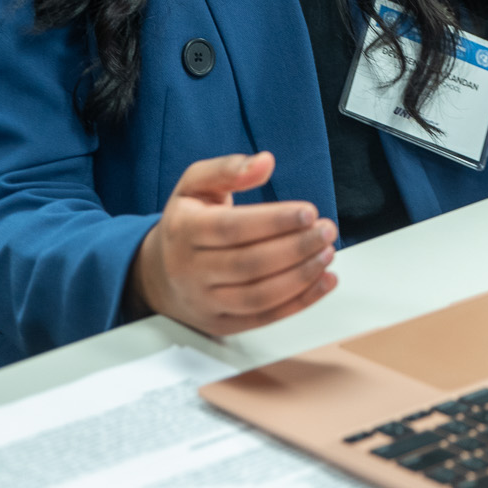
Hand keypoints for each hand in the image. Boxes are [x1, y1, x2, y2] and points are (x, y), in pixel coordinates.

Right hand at [132, 151, 337, 337]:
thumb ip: (228, 169)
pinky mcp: (222, 325)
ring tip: (328, 253)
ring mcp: (205, 302)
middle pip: (249, 264)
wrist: (159, 274)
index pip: (232, 229)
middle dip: (295, 248)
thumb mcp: (195, 185)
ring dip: (301, 276)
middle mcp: (190, 271)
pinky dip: (300, 303)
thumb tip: (265, 162)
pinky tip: (325, 281)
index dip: (274, 221)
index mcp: (183, 231)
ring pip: (258, 296)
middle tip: (327, 230)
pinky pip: (265, 318)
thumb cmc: (186, 222)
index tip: (309, 211)